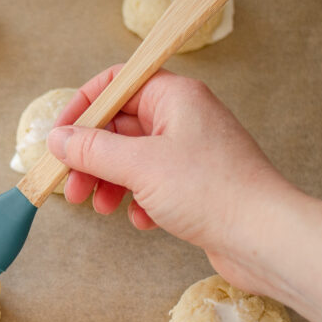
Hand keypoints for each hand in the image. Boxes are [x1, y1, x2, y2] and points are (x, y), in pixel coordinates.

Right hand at [47, 64, 293, 271]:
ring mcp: (191, 152)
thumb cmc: (212, 191)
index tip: (60, 135)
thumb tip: (57, 138)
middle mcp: (184, 118)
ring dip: (110, 183)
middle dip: (91, 157)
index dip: (84, 107)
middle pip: (120, 125)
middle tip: (72, 186)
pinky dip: (139, 201)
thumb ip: (92, 149)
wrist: (264, 237)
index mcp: (175, 96)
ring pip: (133, 159)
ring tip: (101, 208)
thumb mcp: (139, 165)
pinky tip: (142, 221)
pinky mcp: (196, 185)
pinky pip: (153, 184)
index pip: (118, 83)